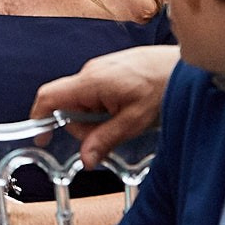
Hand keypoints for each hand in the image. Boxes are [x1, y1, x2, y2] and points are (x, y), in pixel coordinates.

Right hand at [30, 44, 178, 166]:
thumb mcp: (135, 122)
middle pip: (67, 103)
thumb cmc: (164, 86)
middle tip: (108, 134)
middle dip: (82, 124)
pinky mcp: (109, 69)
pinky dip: (104, 106)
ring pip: (83, 99)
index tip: (41, 136)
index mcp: (90, 82)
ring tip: (126, 119)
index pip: (49, 96)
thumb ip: (105, 139)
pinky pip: (95, 92)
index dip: (39, 116)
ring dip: (96, 116)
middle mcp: (89, 72)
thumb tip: (85, 159)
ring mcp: (99, 68)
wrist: (184, 64)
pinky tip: (127, 109)